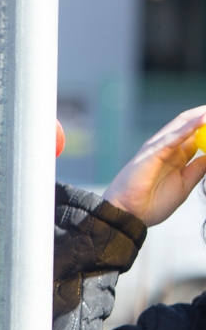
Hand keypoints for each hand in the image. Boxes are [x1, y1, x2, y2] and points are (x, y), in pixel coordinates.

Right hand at [102, 106, 205, 226]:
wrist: (131, 214)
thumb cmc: (153, 203)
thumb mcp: (185, 184)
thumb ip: (198, 169)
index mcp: (176, 157)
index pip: (196, 135)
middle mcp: (167, 148)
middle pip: (189, 125)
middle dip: (205, 116)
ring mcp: (158, 148)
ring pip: (182, 126)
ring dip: (200, 117)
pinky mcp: (152, 152)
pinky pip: (172, 137)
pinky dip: (188, 128)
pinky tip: (202, 119)